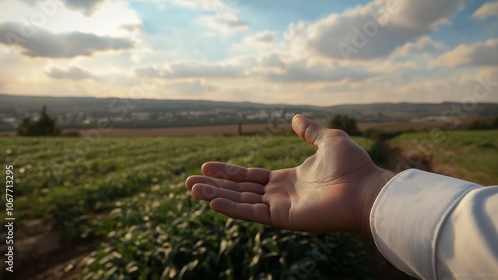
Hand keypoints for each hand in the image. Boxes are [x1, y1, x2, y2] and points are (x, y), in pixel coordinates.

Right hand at [185, 115, 393, 235]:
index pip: (250, 176)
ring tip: (190, 189)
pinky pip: (252, 213)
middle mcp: (280, 194)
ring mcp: (280, 207)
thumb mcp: (328, 139)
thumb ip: (309, 130)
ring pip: (240, 201)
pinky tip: (211, 200)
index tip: (206, 165)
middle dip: (214, 185)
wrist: (366, 189)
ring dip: (215, 195)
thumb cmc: (352, 166)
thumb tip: (295, 117)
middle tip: (188, 181)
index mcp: (287, 179)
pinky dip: (231, 207)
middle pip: (239, 190)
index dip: (228, 171)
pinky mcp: (283, 218)